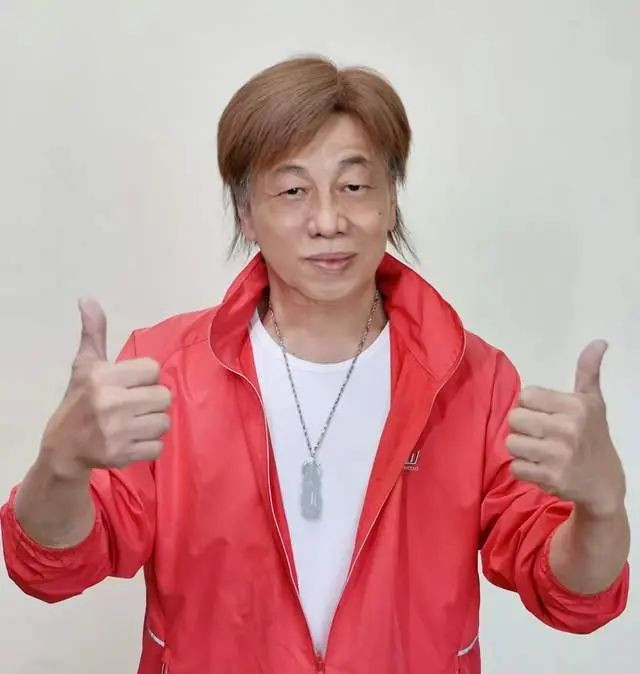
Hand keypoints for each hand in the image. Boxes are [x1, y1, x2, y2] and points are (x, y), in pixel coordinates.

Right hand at [39, 299, 171, 476]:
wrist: (62, 448)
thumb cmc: (78, 401)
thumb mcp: (84, 365)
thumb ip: (94, 332)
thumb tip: (87, 299)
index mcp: (103, 377)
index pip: (153, 370)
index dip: (145, 378)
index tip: (129, 385)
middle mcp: (110, 403)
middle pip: (164, 396)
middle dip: (152, 402)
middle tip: (133, 406)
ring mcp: (117, 431)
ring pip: (164, 422)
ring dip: (152, 424)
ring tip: (132, 423)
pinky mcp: (122, 454)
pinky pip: (158, 446)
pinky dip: (149, 445)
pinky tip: (131, 440)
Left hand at [506, 340, 625, 518]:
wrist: (604, 483)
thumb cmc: (593, 437)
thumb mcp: (593, 403)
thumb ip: (588, 372)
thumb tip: (599, 342)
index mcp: (575, 406)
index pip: (525, 396)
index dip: (530, 406)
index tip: (546, 416)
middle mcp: (567, 428)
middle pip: (514, 419)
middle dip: (523, 428)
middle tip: (541, 436)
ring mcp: (558, 454)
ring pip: (511, 443)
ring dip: (522, 450)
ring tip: (540, 452)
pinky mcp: (549, 477)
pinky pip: (515, 467)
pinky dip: (524, 470)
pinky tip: (541, 468)